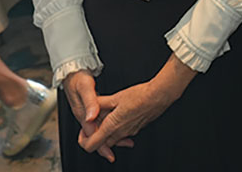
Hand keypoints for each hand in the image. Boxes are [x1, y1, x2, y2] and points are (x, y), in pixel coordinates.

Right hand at [64, 71, 128, 162]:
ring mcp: (87, 112)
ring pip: (100, 128)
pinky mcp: (91, 109)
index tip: (109, 153)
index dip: (101, 144)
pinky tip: (119, 125)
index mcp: (82, 113)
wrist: (72, 71)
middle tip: (121, 148)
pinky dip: (110, 125)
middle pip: (96, 134)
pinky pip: (101, 121)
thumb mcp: (85, 87)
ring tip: (126, 139)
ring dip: (111, 135)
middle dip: (108, 144)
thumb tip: (91, 117)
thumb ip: (89, 101)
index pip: (92, 133)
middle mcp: (84, 115)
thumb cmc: (77, 78)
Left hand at [79, 54, 195, 158]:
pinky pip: (123, 134)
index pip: (91, 145)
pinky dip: (118, 128)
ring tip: (108, 115)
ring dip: (107, 131)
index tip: (84, 129)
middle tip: (95, 120)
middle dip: (96, 135)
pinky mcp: (136, 129)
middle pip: (101, 143)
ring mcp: (129, 133)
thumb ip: (100, 103)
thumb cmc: (139, 96)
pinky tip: (120, 114)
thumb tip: (91, 106)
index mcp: (111, 126)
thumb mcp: (116, 97)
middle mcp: (120, 133)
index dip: (83, 140)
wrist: (158, 96)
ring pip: (112, 139)